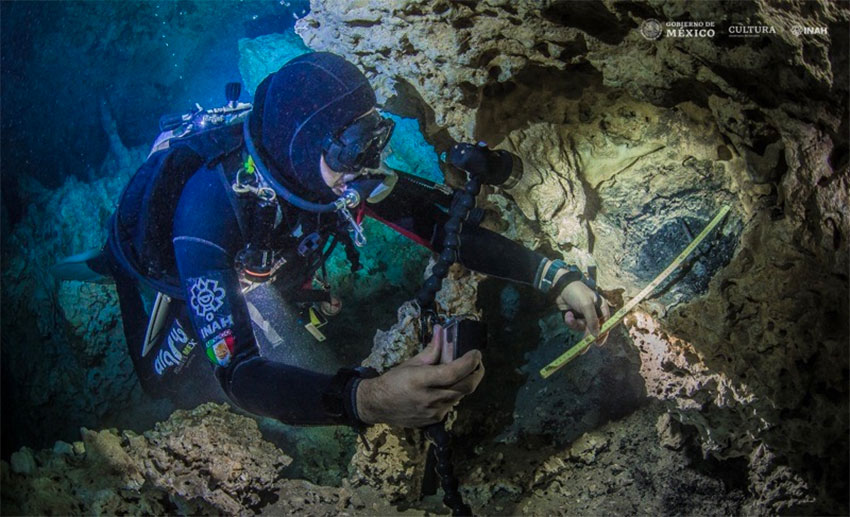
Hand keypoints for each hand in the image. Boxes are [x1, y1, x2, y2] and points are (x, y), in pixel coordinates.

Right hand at [355, 325, 484, 426]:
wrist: (378, 405)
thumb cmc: (393, 381)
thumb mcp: (411, 363)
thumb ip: (431, 350)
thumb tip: (442, 331)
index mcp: (421, 380)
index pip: (453, 371)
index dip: (469, 361)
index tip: (476, 353)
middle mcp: (430, 398)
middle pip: (465, 386)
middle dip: (477, 372)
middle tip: (477, 362)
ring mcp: (434, 412)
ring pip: (461, 395)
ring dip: (466, 382)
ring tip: (462, 371)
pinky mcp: (435, 419)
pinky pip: (452, 404)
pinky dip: (455, 393)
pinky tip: (448, 386)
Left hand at [554, 272, 610, 344]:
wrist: (559, 287)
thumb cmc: (576, 292)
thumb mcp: (586, 305)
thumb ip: (592, 320)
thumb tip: (597, 335)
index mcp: (601, 306)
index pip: (606, 322)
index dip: (603, 333)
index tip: (598, 343)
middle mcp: (594, 311)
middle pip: (594, 328)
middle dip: (586, 335)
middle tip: (583, 349)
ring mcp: (584, 314)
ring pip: (583, 327)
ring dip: (575, 324)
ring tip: (569, 316)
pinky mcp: (576, 316)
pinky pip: (575, 325)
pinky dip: (570, 321)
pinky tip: (567, 314)